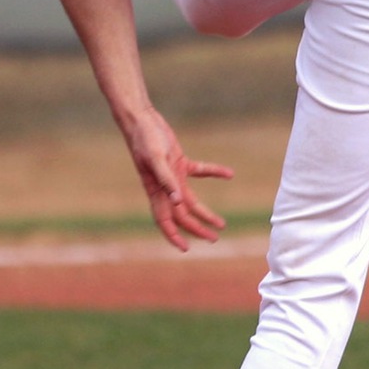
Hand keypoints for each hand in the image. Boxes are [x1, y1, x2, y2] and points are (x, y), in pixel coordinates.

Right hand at [120, 107, 232, 250]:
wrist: (141, 119)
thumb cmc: (145, 139)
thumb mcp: (157, 159)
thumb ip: (166, 180)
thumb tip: (177, 202)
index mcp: (156, 190)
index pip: (164, 220)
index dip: (173, 236)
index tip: (186, 248)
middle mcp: (165, 188)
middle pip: (182, 215)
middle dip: (197, 229)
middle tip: (214, 239)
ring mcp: (173, 176)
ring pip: (191, 201)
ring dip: (205, 213)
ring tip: (221, 224)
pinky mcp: (179, 162)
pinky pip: (200, 172)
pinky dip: (214, 173)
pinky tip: (228, 174)